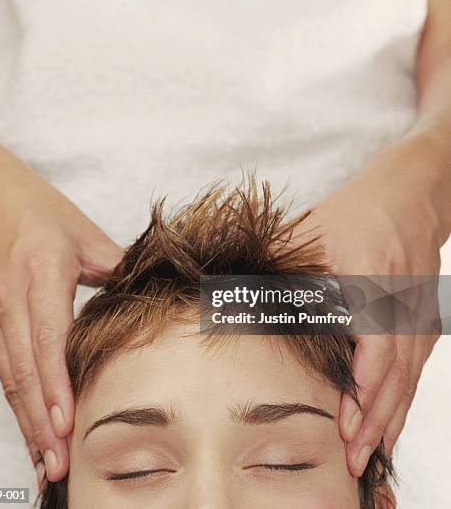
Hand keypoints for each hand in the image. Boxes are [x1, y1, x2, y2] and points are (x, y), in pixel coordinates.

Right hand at [0, 133, 122, 481]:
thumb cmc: (33, 208)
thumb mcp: (83, 231)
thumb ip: (115, 267)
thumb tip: (144, 298)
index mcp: (39, 272)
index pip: (48, 339)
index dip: (57, 385)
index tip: (67, 424)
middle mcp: (8, 299)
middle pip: (24, 370)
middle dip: (40, 421)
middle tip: (58, 464)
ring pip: (9, 376)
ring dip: (26, 419)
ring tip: (45, 458)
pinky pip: (1, 366)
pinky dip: (16, 399)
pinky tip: (29, 422)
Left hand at [298, 135, 446, 476]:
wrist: (408, 196)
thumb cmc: (357, 213)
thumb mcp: (315, 233)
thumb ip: (283, 269)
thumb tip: (239, 294)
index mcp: (374, 285)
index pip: (374, 350)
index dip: (360, 392)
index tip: (343, 424)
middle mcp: (401, 309)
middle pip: (394, 378)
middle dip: (374, 423)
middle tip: (354, 462)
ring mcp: (416, 319)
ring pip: (406, 382)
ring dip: (388, 421)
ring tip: (369, 457)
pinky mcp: (420, 324)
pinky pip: (412, 372)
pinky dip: (398, 403)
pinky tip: (385, 425)